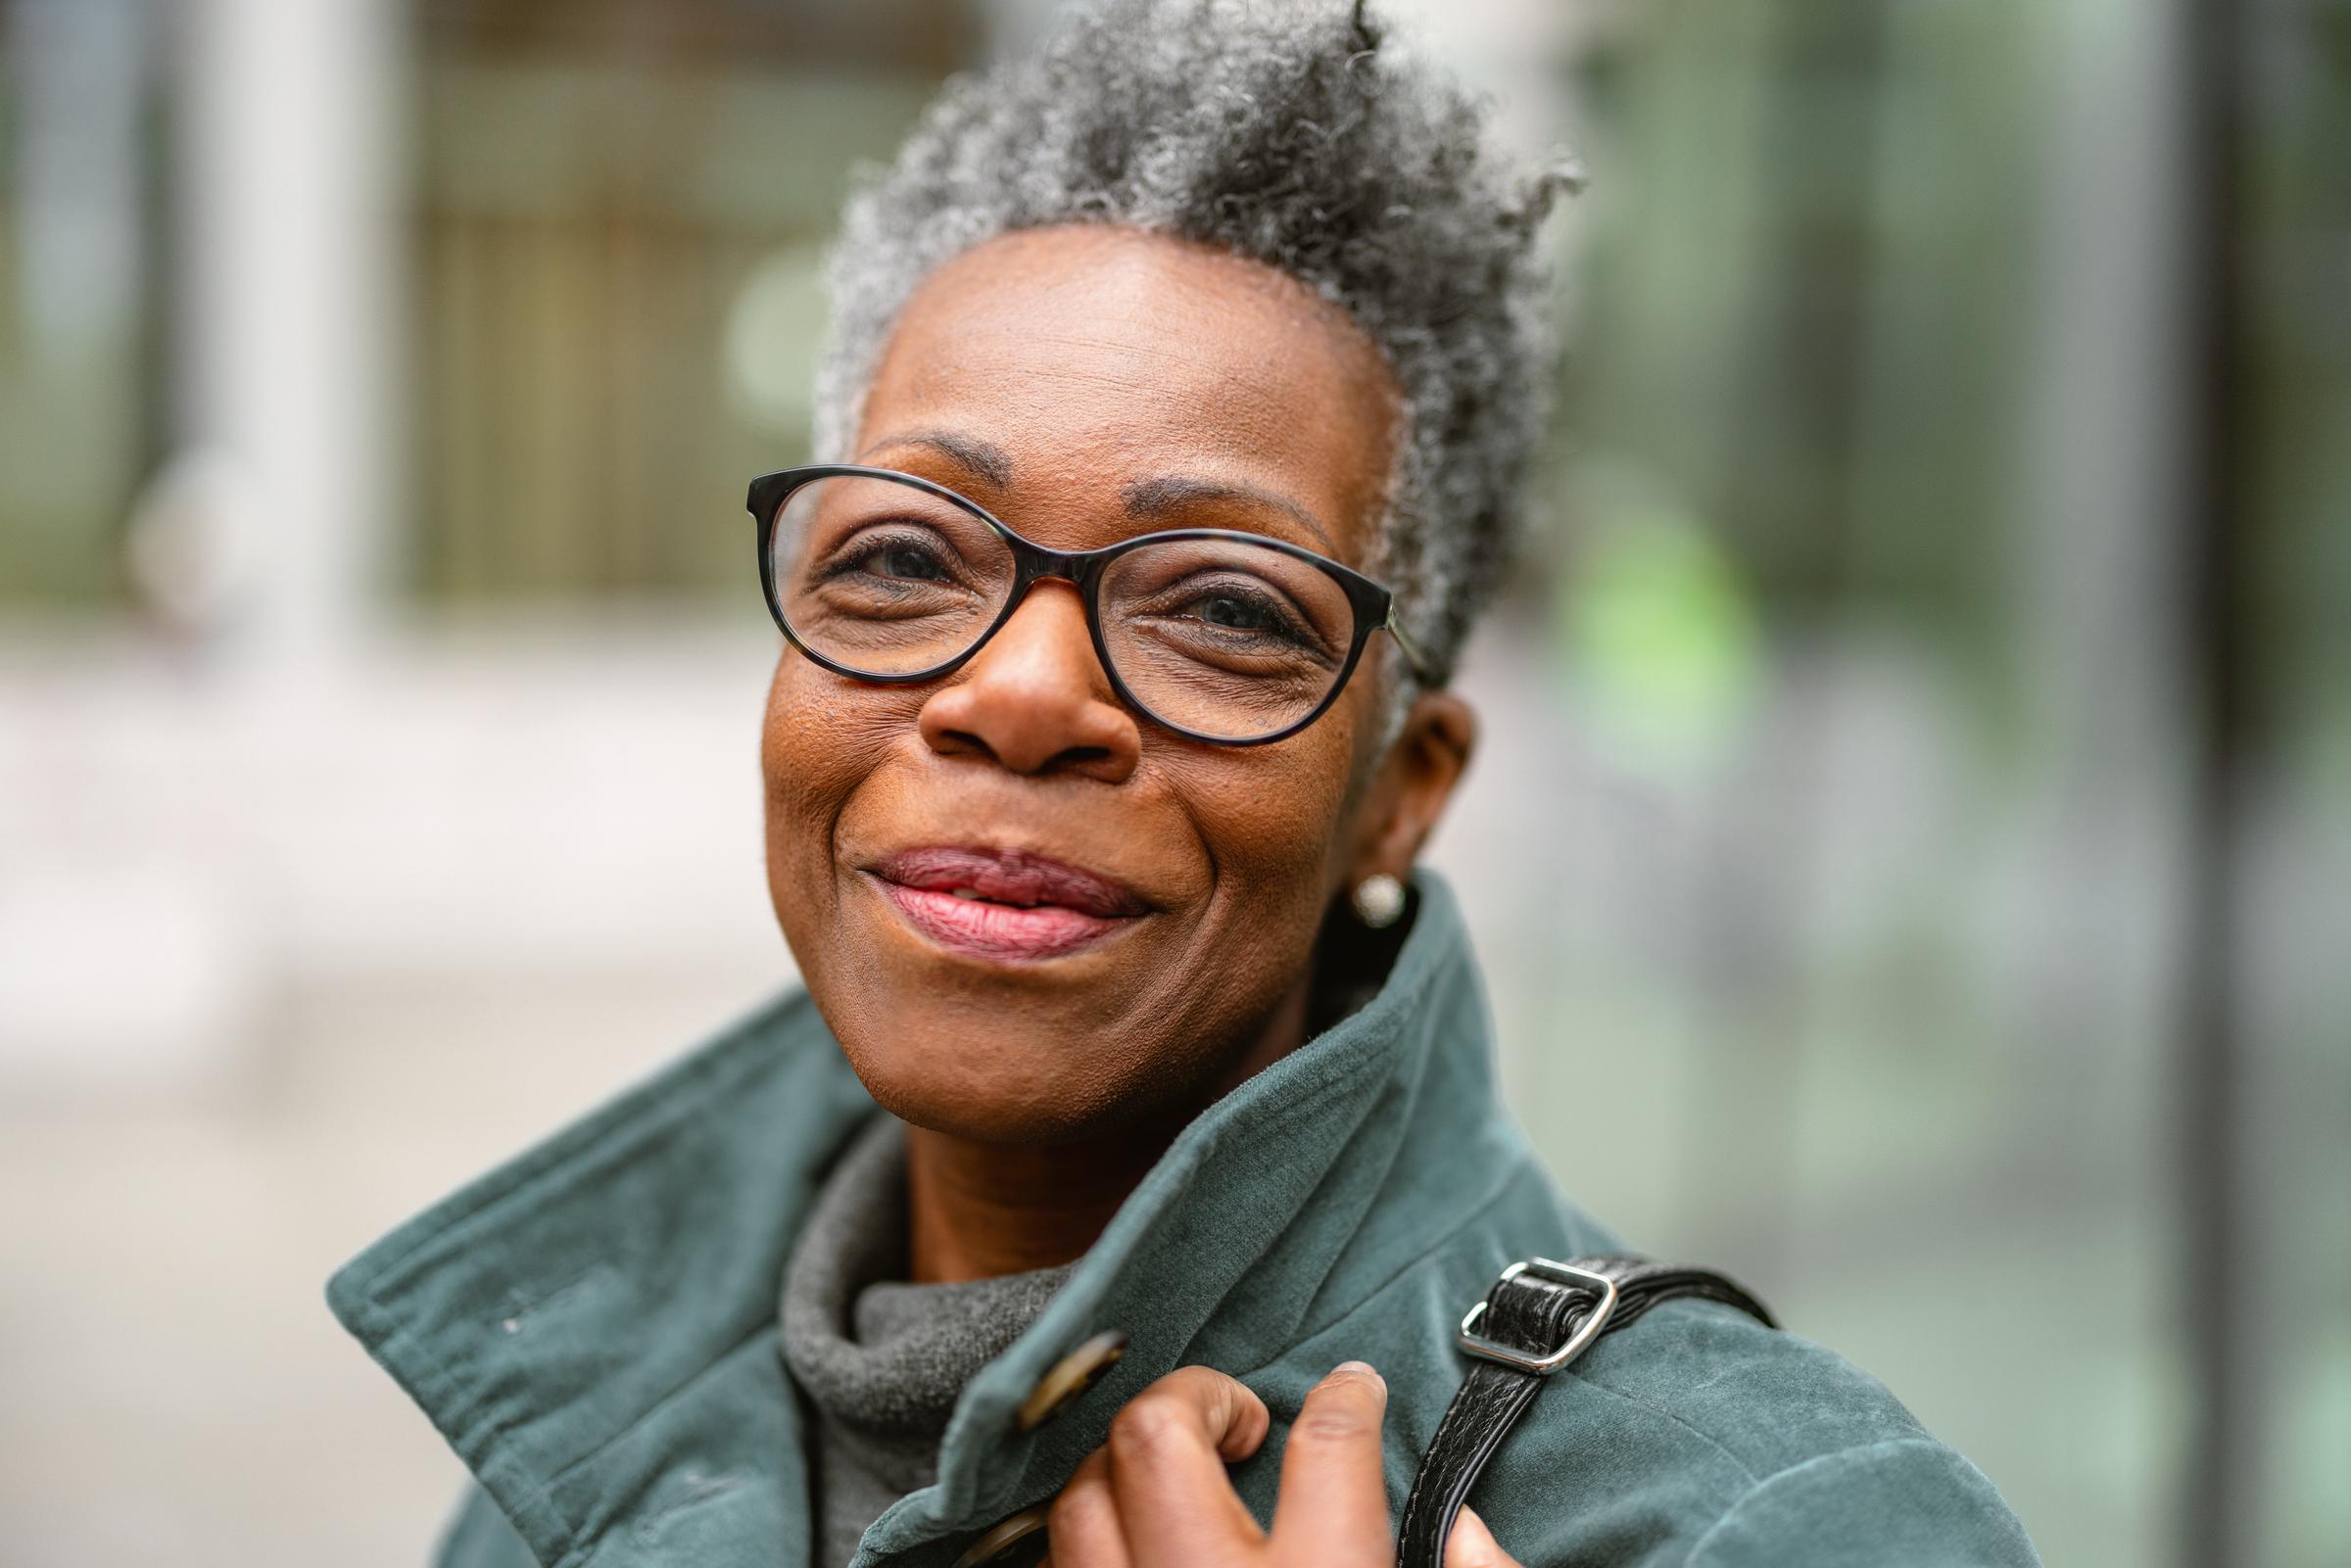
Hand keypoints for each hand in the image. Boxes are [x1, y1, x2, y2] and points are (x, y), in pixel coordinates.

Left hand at [1042, 1361, 1521, 1567]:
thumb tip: (1468, 1527)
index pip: (1331, 1445)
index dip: (1345, 1397)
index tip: (1352, 1387)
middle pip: (1157, 1437)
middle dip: (1195, 1401)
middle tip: (1240, 1422)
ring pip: (1080, 1504)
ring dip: (1120, 1475)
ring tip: (1174, 1479)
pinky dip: (1084, 1548)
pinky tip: (1125, 1549)